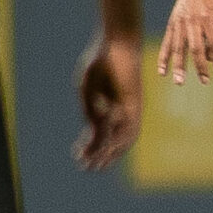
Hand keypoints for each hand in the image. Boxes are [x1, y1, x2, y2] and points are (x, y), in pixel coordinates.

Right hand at [75, 30, 144, 169]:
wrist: (117, 43)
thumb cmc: (100, 63)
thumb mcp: (87, 90)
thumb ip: (89, 110)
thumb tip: (92, 129)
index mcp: (107, 109)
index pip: (99, 135)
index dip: (88, 148)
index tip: (76, 157)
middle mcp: (120, 112)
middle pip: (114, 141)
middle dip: (101, 156)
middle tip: (88, 169)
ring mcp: (129, 108)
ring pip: (124, 138)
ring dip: (111, 153)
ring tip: (97, 164)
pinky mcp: (135, 102)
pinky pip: (129, 124)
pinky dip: (119, 136)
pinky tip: (107, 146)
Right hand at [157, 0, 212, 84]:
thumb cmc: (211, 3)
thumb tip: (210, 60)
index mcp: (210, 19)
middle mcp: (194, 22)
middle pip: (196, 47)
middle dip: (200, 66)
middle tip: (204, 81)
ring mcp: (181, 24)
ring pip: (179, 48)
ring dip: (179, 66)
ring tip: (179, 81)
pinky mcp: (171, 25)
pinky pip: (167, 44)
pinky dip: (164, 58)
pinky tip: (162, 71)